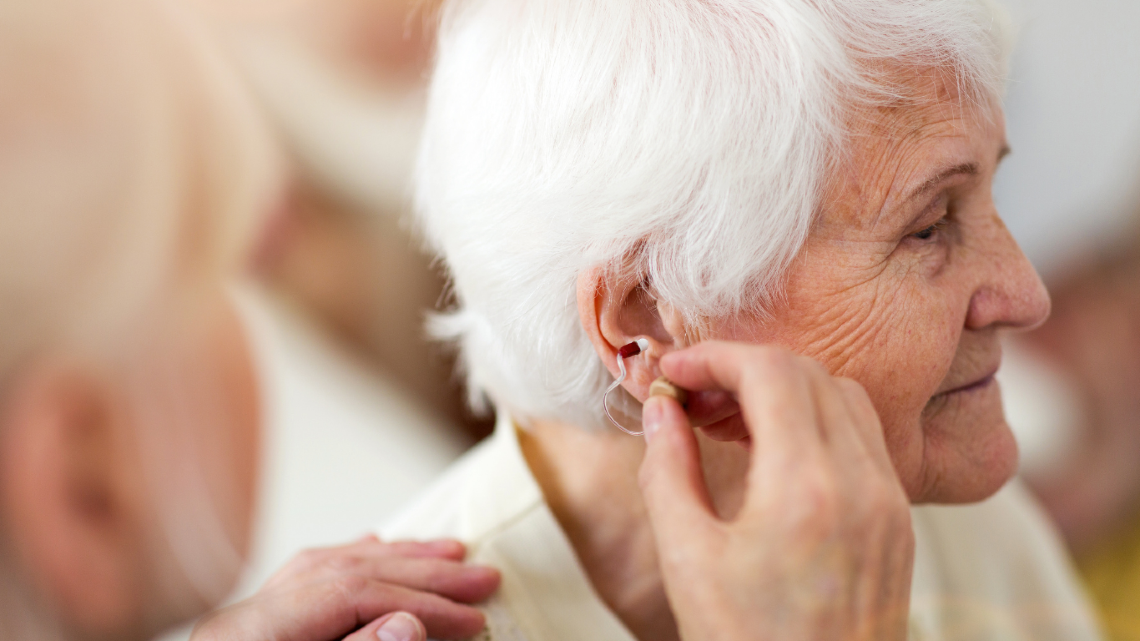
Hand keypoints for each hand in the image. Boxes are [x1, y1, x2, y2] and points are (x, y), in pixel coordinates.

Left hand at [191, 535, 499, 640]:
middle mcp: (241, 623)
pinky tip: (376, 548)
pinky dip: (349, 562)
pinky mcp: (249, 636)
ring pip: (324, 569)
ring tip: (448, 552)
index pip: (348, 597)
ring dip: (394, 560)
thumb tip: (409, 621)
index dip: (419, 603)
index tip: (473, 620)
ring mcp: (241, 627)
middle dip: (420, 574)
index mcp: (250, 639)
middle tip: (481, 578)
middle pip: (342, 576)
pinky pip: (302, 580)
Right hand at [638, 342, 913, 640]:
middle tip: (693, 394)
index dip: (715, 358)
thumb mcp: (687, 558)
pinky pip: (865, 437)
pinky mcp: (898, 521)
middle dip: (745, 367)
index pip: (771, 373)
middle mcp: (863, 484)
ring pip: (844, 396)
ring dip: (785, 388)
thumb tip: (661, 408)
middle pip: (809, 373)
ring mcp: (890, 502)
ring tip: (729, 418)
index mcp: (807, 489)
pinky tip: (773, 450)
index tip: (674, 374)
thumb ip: (668, 468)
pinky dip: (818, 419)